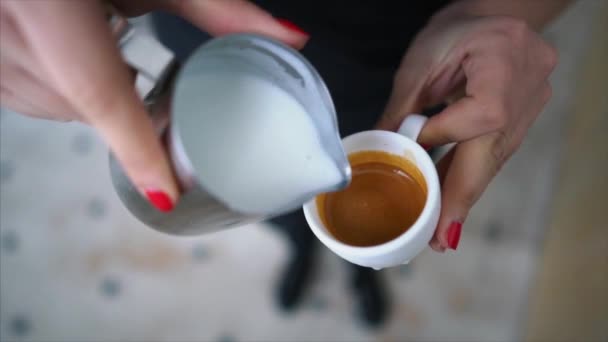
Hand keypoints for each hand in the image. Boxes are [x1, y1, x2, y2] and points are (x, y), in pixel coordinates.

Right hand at [0, 0, 307, 211]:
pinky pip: (22, 94)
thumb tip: (289, 38)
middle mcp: (9, 35)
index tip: (166, 194)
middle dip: (119, 100)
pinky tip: (58, 47)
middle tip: (131, 62)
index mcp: (54, 11)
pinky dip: (51, 84)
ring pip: (55, 106)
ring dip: (84, 90)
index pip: (103, 95)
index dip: (138, 151)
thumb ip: (218, 10)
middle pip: (86, 108)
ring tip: (90, 39)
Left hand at [377, 11, 556, 250]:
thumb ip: (403, 109)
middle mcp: (528, 90)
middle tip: (441, 238)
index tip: (411, 165)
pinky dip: (471, 173)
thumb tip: (383, 148)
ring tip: (441, 226)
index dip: (437, 143)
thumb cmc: (456, 30)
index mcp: (505, 63)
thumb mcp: (421, 62)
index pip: (472, 120)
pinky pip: (495, 153)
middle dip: (461, 198)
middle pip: (490, 155)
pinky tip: (452, 195)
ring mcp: (533, 106)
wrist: (497, 15)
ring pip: (493, 160)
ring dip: (464, 191)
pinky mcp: (526, 117)